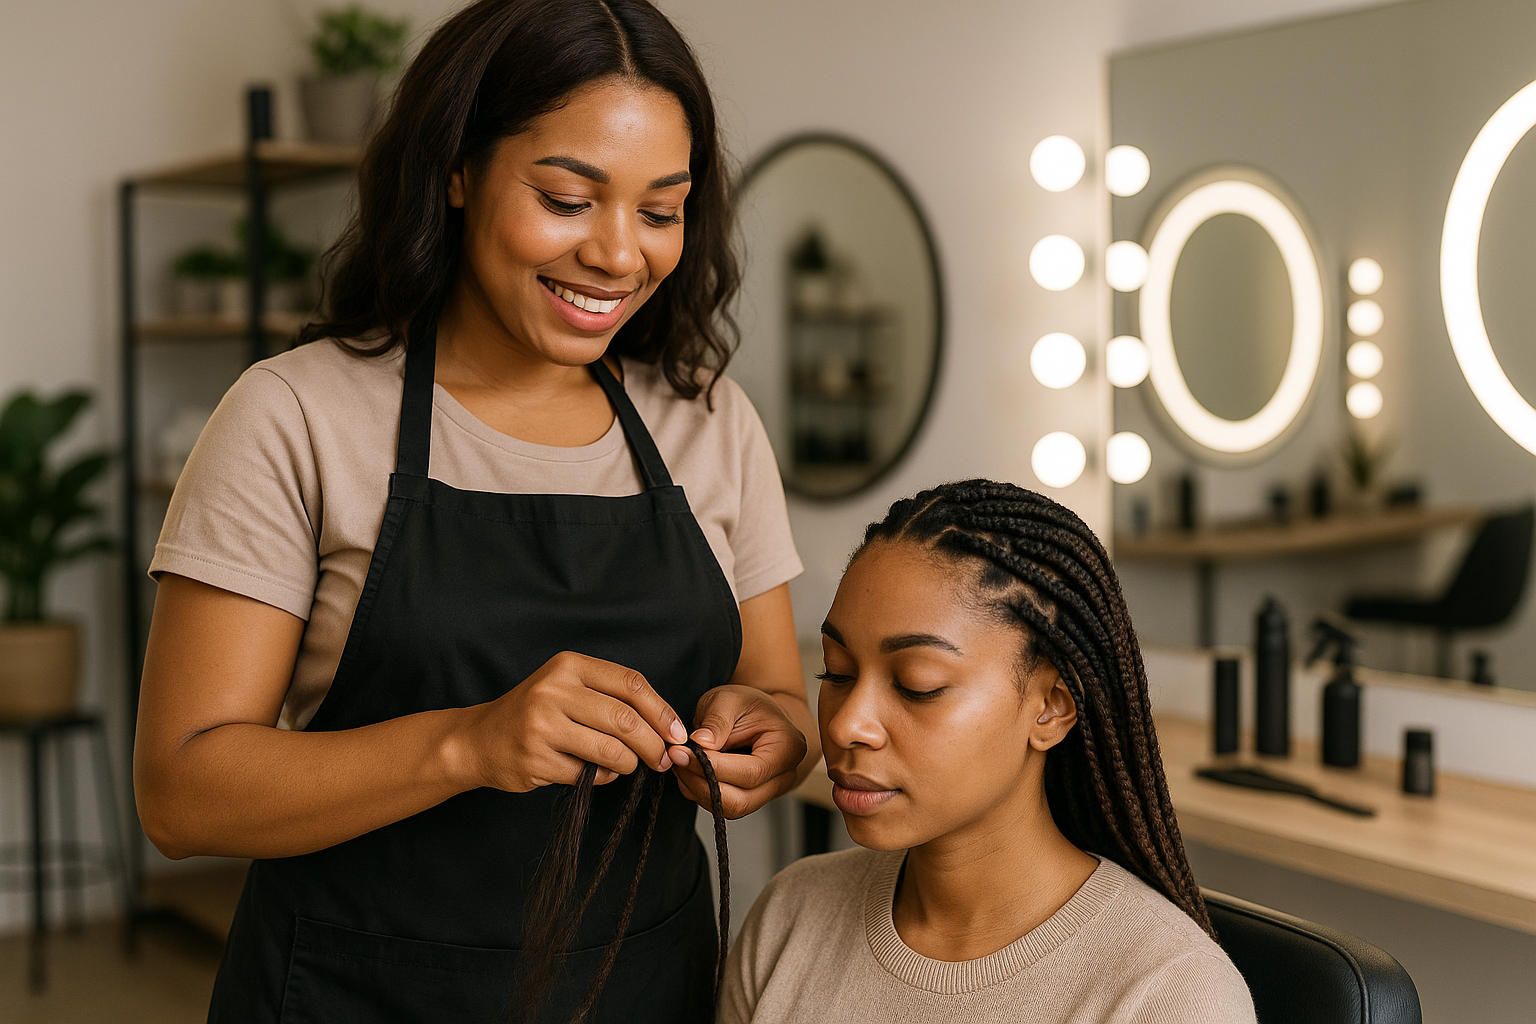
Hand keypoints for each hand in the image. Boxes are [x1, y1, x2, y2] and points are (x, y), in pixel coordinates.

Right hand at [457, 651, 688, 792]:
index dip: (661, 710)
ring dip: (630, 764)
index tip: (677, 732)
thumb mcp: (568, 688)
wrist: (479, 739)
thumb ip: (611, 698)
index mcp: (568, 666)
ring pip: (610, 750)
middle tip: (663, 759)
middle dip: (652, 744)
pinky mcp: (535, 759)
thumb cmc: (536, 714)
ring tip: (630, 766)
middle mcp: (553, 691)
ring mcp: (542, 725)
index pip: (630, 684)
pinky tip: (599, 772)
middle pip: (625, 719)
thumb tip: (666, 727)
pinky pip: (588, 774)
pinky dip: (604, 777)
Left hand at [670, 684, 808, 817]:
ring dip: (698, 790)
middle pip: (740, 800)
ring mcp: (768, 793)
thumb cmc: (750, 705)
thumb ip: (717, 720)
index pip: (751, 773)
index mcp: (788, 749)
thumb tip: (699, 744)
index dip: (713, 768)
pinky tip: (690, 771)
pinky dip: (701, 792)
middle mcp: (784, 777)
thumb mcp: (731, 699)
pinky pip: (724, 807)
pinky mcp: (751, 799)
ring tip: (681, 763)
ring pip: (730, 809)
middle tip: (676, 759)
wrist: (762, 716)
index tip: (682, 753)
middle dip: (701, 783)